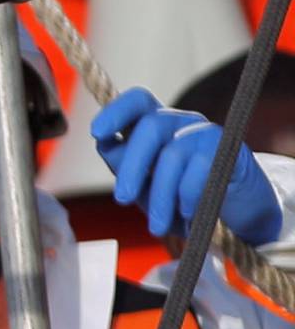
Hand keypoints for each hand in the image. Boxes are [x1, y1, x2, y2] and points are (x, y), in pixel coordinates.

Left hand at [93, 87, 282, 244]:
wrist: (231, 214)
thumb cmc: (180, 196)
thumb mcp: (146, 184)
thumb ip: (125, 166)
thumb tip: (106, 145)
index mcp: (156, 125)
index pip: (137, 102)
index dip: (117, 111)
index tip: (97, 132)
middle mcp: (181, 122)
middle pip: (151, 127)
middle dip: (132, 166)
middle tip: (123, 199)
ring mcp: (206, 134)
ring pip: (173, 154)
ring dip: (160, 196)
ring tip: (156, 227)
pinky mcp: (229, 151)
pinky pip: (202, 169)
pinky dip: (188, 196)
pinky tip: (187, 213)